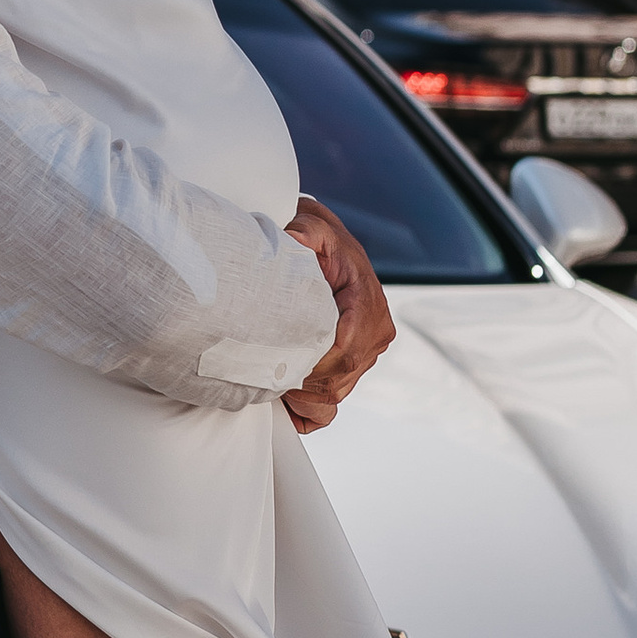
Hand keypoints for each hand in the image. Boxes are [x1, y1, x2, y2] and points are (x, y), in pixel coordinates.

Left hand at [280, 196, 393, 433]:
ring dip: (300, 394)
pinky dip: (305, 410)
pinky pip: (329, 408)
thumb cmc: (320, 242)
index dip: (311, 360)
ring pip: (332, 394)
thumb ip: (307, 231)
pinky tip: (280, 400)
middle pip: (338, 376)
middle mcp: (375, 335)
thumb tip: (294, 240)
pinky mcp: (352, 372)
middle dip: (300, 379)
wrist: (330, 252)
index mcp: (368, 304)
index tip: (278, 361)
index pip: (344, 346)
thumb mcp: (315, 227)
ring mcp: (365, 357)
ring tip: (267, 382)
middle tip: (261, 375)